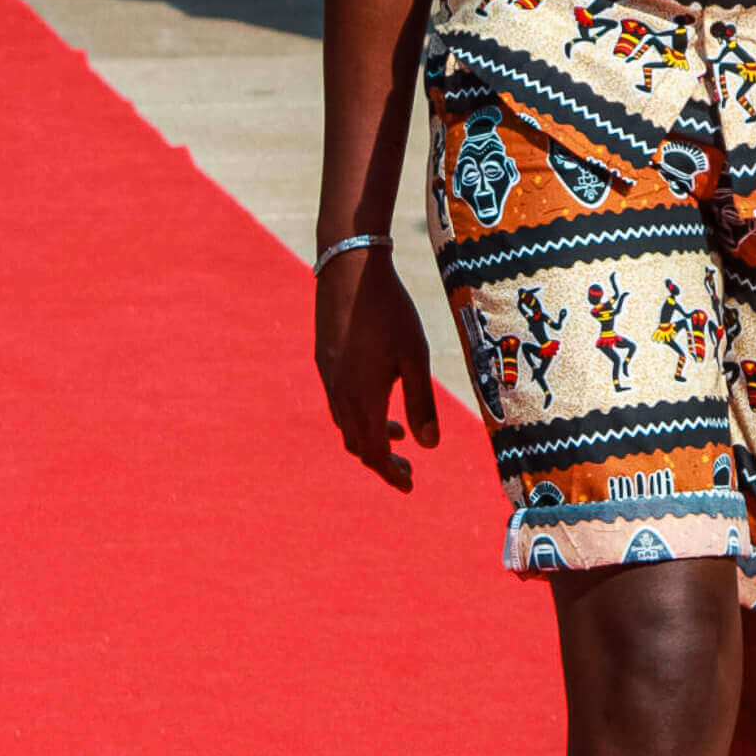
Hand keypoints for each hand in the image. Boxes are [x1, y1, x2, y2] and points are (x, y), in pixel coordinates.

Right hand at [314, 245, 439, 491]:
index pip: (373, 453)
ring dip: (370, 436)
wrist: (349, 270)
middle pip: (357, 443)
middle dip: (381, 460)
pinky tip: (377, 397)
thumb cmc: (390, 312)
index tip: (408, 485)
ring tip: (397, 433)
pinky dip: (358, 414)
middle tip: (406, 468)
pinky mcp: (324, 360)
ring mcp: (328, 377)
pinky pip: (338, 402)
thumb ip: (421, 403)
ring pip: (345, 423)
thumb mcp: (415, 357)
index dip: (390, 473)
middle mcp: (340, 394)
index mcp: (363, 399)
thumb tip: (430, 447)